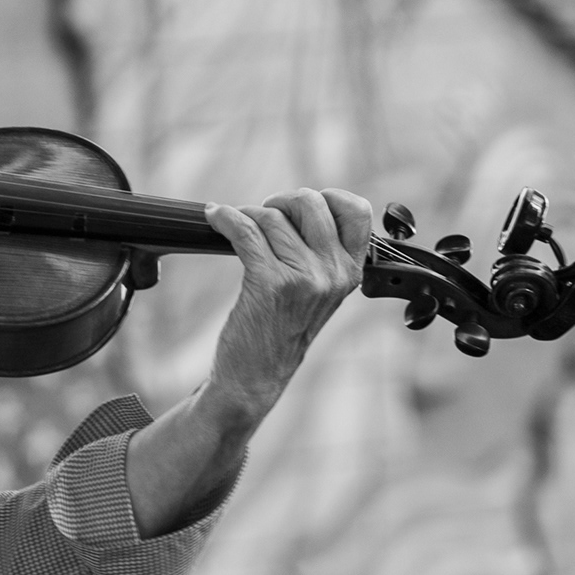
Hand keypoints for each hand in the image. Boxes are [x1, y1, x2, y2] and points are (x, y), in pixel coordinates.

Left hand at [200, 187, 372, 433]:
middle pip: (312, 203)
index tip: (299, 208)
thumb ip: (322, 254)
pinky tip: (215, 217)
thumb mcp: (318, 294)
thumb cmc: (280, 331)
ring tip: (237, 229)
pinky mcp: (271, 283)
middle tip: (262, 216)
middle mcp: (334, 274)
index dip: (328, 197)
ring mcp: (305, 279)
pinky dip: (225, 218)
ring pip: (273, 218)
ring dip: (247, 216)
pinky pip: (246, 231)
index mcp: (351, 273)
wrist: (255, 376)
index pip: (359, 211)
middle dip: (280, 201)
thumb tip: (297, 204)